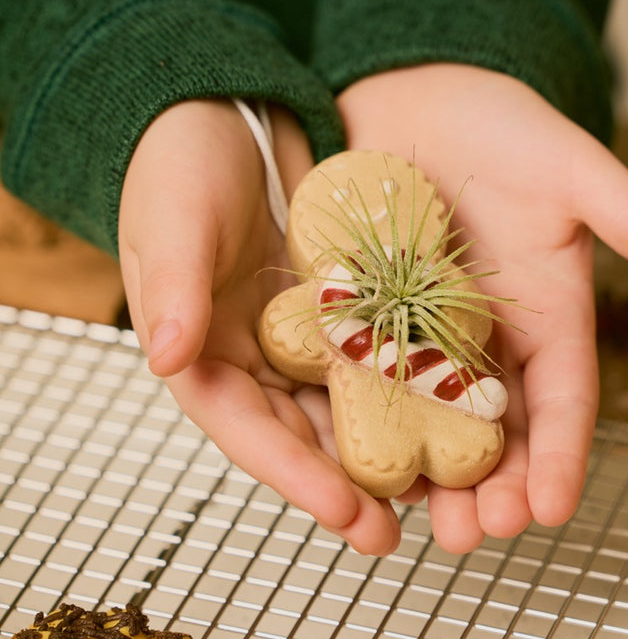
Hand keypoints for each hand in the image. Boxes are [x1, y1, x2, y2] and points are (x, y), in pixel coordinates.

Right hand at [117, 99, 400, 554]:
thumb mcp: (172, 219)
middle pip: (304, 436)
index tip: (344, 513)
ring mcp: (304, 334)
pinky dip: (409, 383)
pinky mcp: (345, 305)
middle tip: (399, 531)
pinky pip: (381, 351)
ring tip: (435, 491)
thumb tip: (168, 357)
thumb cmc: (181, 163)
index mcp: (202, 353)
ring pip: (348, 406)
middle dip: (350, 487)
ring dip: (388, 449)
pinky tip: (449, 411)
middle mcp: (255, 356)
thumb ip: (173, 287)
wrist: (229, 107)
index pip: (247, 431)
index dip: (294, 478)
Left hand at [336, 64, 627, 552]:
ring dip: (432, 478)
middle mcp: (491, 340)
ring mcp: (426, 334)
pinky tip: (356, 464)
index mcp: (549, 317)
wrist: (419, 90)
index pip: (564, 400)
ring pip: (433, 423)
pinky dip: (368, 426)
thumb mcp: (576, 172)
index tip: (554, 511)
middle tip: (477, 532)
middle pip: (498, 431)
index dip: (561, 457)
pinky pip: (367, 379)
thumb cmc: (505, 127)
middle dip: (493, 487)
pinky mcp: (367, 317)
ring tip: (424, 522)